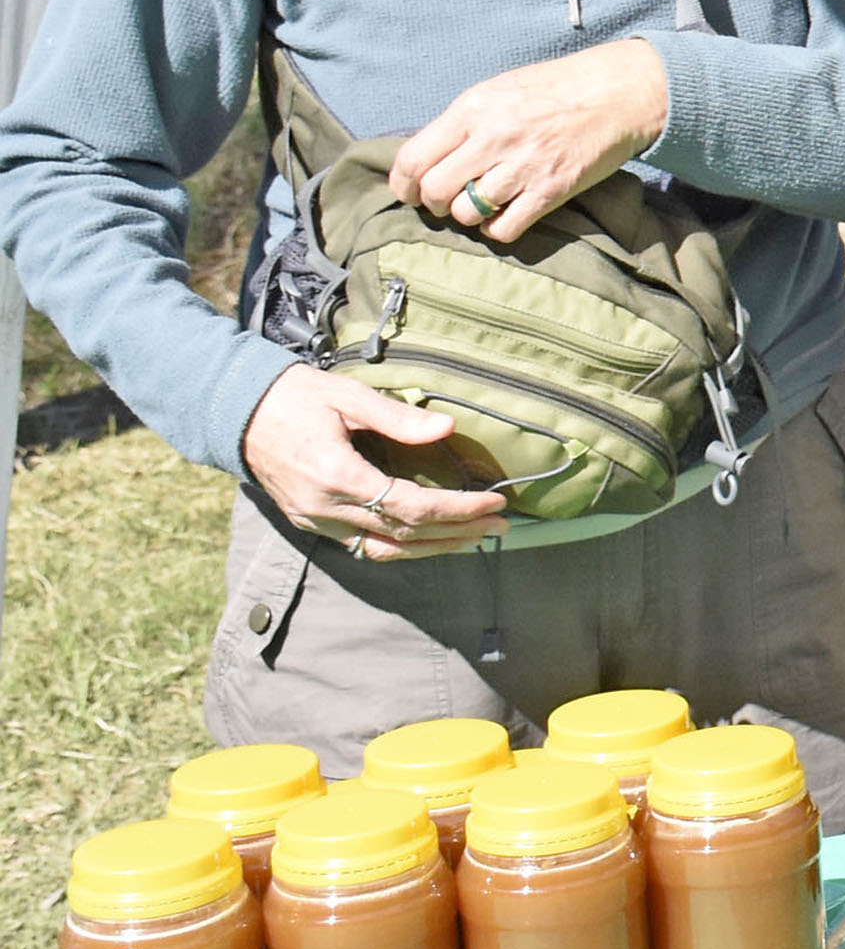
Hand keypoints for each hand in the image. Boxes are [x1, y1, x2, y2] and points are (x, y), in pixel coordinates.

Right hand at [243, 367, 510, 556]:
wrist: (238, 412)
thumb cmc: (296, 398)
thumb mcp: (349, 397)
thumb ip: (399, 418)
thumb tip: (447, 427)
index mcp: (337, 476)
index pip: (411, 506)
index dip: (458, 509)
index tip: (495, 502)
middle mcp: (326, 509)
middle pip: (404, 535)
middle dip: (458, 532)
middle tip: (502, 525)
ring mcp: (315, 521)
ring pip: (384, 551)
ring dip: (434, 548)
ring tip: (476, 539)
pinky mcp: (310, 523)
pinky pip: (362, 547)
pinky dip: (402, 547)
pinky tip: (430, 539)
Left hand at [386, 41, 668, 244]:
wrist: (617, 93)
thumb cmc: (555, 89)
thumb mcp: (498, 91)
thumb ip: (462, 123)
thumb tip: (429, 160)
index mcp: (474, 109)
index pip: (413, 159)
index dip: (404, 184)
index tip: (411, 191)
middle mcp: (493, 137)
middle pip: (435, 191)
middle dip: (433, 204)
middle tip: (446, 201)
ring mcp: (523, 165)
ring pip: (466, 213)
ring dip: (467, 215)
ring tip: (481, 204)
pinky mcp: (552, 190)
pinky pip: (504, 227)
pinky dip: (497, 228)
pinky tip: (506, 214)